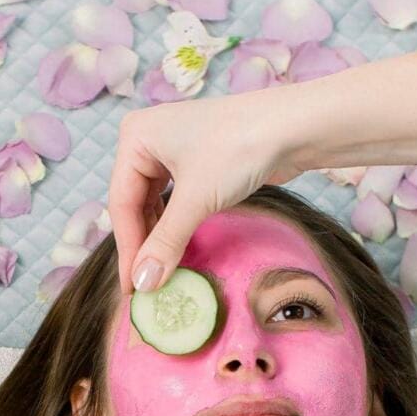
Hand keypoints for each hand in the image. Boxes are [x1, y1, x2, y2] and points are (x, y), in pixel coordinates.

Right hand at [107, 90, 305, 297]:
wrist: (295, 126)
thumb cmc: (240, 149)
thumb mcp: (197, 199)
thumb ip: (165, 243)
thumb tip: (143, 284)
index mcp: (135, 136)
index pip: (121, 203)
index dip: (127, 249)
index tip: (132, 288)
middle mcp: (147, 139)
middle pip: (134, 203)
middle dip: (141, 244)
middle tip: (145, 285)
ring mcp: (172, 148)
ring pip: (154, 203)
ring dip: (158, 237)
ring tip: (160, 272)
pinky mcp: (196, 160)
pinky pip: (175, 199)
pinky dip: (175, 225)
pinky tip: (177, 248)